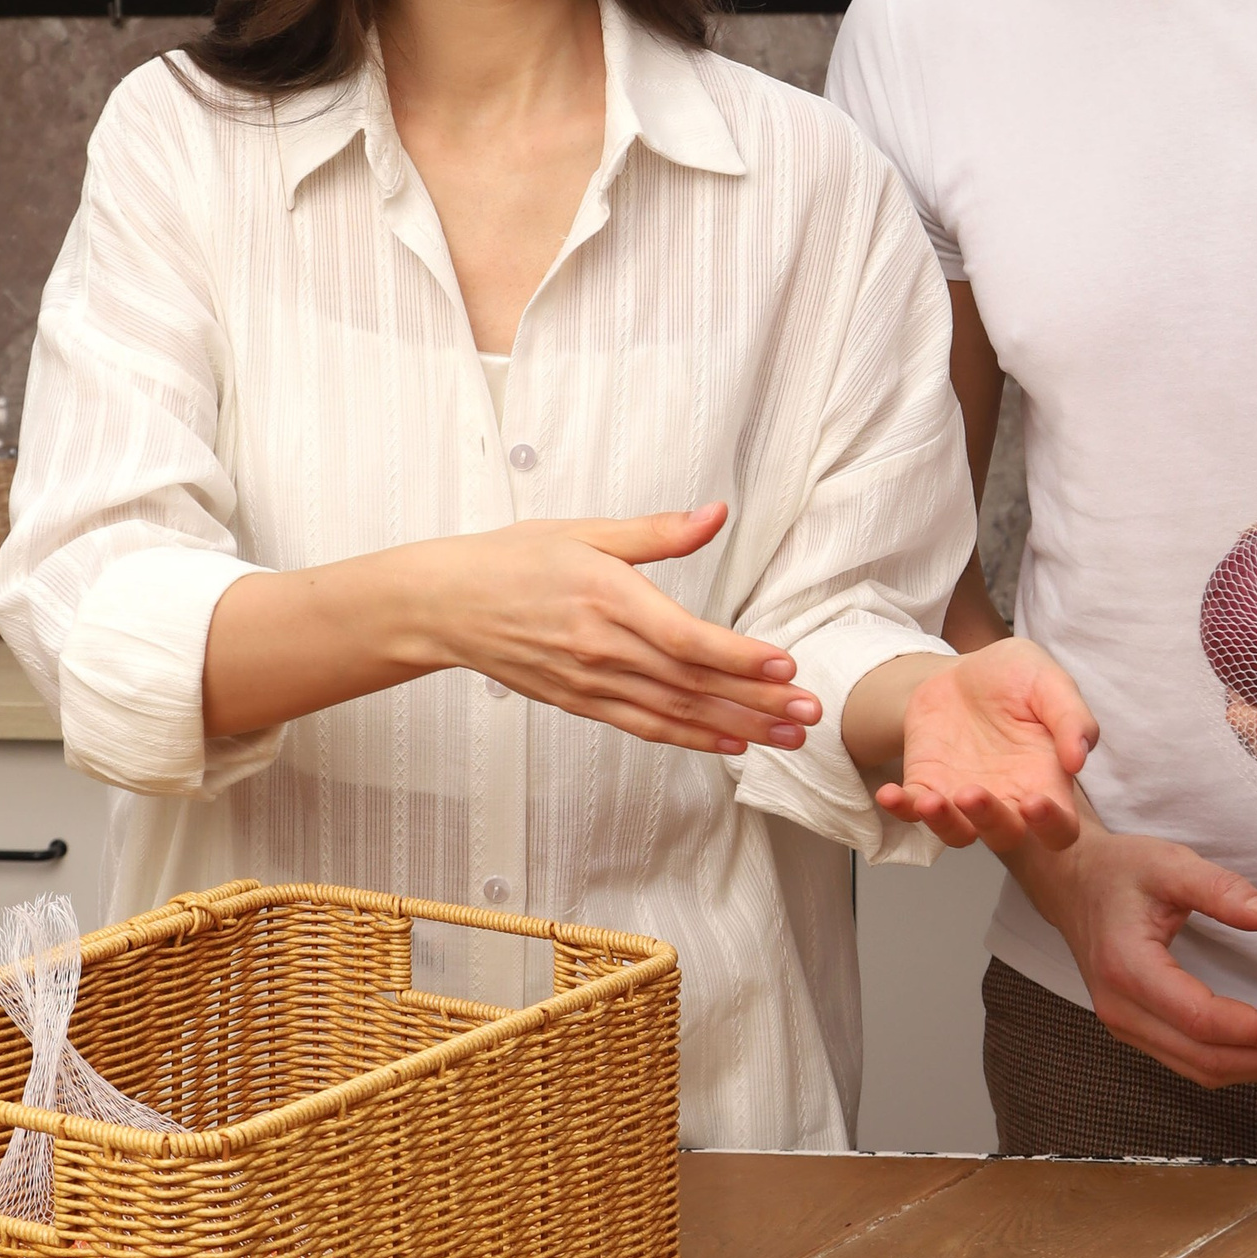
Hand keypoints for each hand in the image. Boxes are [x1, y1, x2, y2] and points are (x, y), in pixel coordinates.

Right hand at [422, 504, 820, 756]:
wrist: (446, 606)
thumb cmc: (514, 559)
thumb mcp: (585, 530)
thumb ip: (657, 532)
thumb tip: (716, 514)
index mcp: (607, 597)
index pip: (685, 638)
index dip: (739, 657)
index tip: (787, 666)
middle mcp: (601, 647)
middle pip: (691, 683)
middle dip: (757, 702)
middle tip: (810, 715)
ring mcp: (590, 682)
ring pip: (674, 713)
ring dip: (736, 727)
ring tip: (786, 737)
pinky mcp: (581, 703)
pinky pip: (644, 727)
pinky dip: (690, 739)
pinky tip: (729, 744)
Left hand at [872, 639, 1097, 854]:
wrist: (962, 671)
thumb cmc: (1015, 679)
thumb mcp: (1048, 681)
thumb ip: (1071, 716)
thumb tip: (1079, 758)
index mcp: (1045, 781)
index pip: (1059, 828)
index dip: (1052, 826)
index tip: (1036, 803)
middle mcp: (1008, 799)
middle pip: (1006, 836)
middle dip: (989, 822)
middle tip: (973, 793)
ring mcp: (964, 797)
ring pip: (958, 833)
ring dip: (944, 824)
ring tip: (931, 800)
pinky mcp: (927, 786)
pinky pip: (913, 810)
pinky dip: (900, 808)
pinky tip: (888, 793)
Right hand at [1014, 815, 1256, 1088]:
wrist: (1072, 883)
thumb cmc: (1119, 870)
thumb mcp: (1170, 864)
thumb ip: (1221, 889)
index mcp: (1128, 967)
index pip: (1202, 1020)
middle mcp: (1120, 1007)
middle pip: (1203, 1057)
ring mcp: (1122, 1024)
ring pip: (1196, 1068)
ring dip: (1253, 1065)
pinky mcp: (1132, 1028)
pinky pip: (1186, 1061)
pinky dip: (1230, 1062)